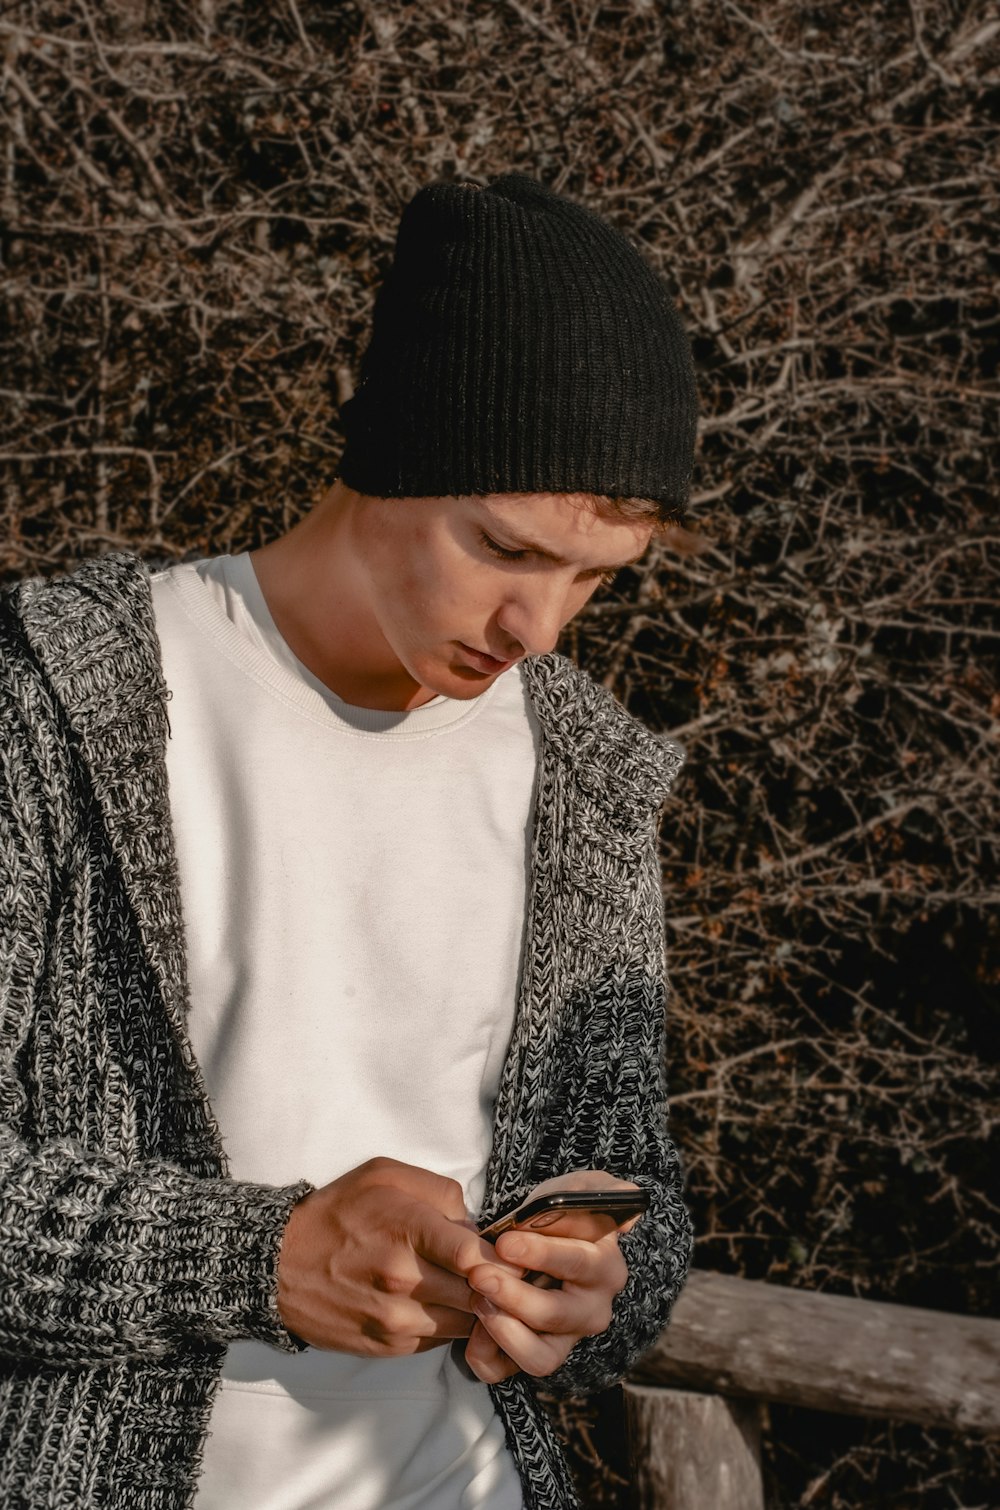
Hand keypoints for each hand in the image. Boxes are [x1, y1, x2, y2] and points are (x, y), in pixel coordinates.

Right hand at [276, 1157, 521, 1356]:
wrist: (278, 1266)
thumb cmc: (336, 1212)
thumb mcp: (383, 1175)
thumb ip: (438, 1190)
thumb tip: (474, 1222)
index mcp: (408, 1230)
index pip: (476, 1255)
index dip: (504, 1258)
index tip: (512, 1254)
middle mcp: (404, 1279)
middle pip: (480, 1293)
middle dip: (496, 1283)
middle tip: (503, 1272)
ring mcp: (396, 1318)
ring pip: (466, 1321)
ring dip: (476, 1307)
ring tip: (471, 1288)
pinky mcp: (388, 1345)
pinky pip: (441, 1339)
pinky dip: (448, 1323)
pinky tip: (440, 1303)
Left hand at [463, 1170, 641, 1383]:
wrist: (544, 1236)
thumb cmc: (562, 1213)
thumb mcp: (583, 1190)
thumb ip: (607, 1191)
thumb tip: (628, 1201)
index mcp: (605, 1267)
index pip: (579, 1264)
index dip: (541, 1254)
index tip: (505, 1242)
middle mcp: (592, 1310)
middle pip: (555, 1314)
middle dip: (514, 1295)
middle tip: (480, 1275)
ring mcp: (565, 1339)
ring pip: (540, 1356)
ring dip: (503, 1330)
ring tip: (478, 1300)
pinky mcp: (534, 1354)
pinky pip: (510, 1372)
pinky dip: (487, 1357)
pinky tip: (471, 1333)